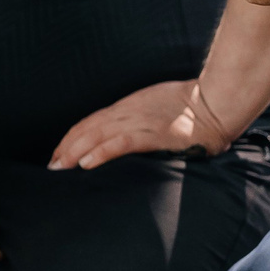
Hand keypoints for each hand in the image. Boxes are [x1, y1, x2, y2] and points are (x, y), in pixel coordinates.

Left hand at [47, 80, 230, 170]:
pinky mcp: (153, 135)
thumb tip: (130, 133)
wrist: (216, 103)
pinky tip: (86, 163)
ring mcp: (139, 123)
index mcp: (130, 106)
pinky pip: (120, 144)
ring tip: (60, 167)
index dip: (73, 136)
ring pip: (98, 136)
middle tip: (52, 166)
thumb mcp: (160, 107)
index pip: (92, 120)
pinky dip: (101, 152)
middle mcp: (129, 113)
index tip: (60, 152)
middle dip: (67, 146)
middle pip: (88, 128)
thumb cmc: (194, 106)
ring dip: (75, 151)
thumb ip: (142, 118)